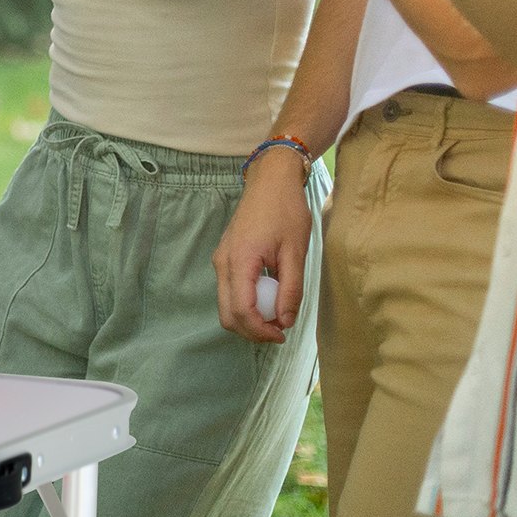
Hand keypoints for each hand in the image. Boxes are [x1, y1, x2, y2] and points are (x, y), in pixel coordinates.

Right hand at [213, 151, 312, 343]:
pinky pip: (229, 291)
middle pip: (227, 314)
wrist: (270, 181)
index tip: (283, 335)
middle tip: (279, 330)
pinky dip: (246, 303)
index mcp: (240, 261)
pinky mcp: (225, 257)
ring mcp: (221, 259)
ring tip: (276, 313)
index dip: (261, 331)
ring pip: (225, 305)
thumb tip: (284, 321)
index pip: (242, 310)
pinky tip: (269, 296)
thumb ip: (290, 289)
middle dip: (252, 331)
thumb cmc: (286, 212)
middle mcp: (223, 263)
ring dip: (249, 319)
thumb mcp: (296, 252)